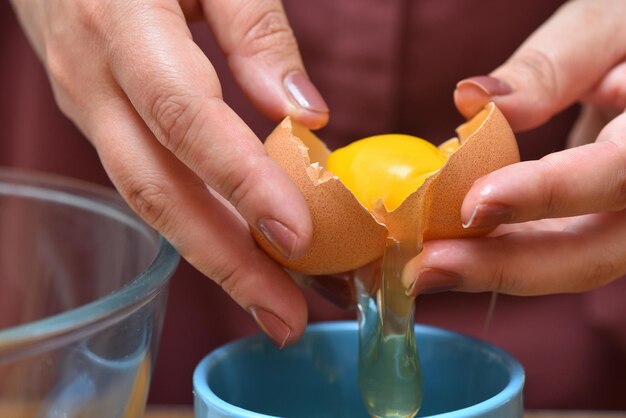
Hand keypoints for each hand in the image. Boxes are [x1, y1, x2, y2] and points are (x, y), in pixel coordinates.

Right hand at [10, 0, 329, 346]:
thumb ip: (256, 30)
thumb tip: (304, 115)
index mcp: (124, 28)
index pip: (188, 120)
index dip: (242, 183)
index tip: (297, 238)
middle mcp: (95, 84)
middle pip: (160, 191)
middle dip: (227, 263)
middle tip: (286, 317)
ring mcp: (89, 110)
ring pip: (150, 201)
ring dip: (213, 260)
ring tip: (271, 305)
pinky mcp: (99, 124)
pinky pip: (147, 184)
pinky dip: (195, 227)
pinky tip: (237, 253)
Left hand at [404, 0, 625, 295]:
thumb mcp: (606, 28)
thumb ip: (549, 67)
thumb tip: (474, 99)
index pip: (618, 173)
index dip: (545, 193)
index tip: (474, 204)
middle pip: (590, 253)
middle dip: (502, 266)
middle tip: (426, 269)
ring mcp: (624, 219)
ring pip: (566, 263)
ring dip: (490, 270)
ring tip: (423, 268)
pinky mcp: (596, 222)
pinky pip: (550, 249)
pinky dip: (497, 253)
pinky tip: (447, 250)